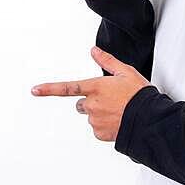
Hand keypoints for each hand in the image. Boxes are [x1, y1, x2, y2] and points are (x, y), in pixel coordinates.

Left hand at [30, 46, 150, 141]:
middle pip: (81, 104)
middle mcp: (91, 104)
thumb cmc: (139, 95)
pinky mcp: (100, 134)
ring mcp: (94, 120)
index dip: (49, 89)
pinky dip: (105, 126)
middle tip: (109, 101)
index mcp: (95, 87)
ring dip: (100, 114)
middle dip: (90, 102)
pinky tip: (118, 121)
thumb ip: (107, 61)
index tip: (35, 90)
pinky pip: (98, 130)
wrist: (149, 119)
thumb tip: (94, 51)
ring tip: (118, 111)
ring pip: (91, 116)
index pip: (67, 88)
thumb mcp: (126, 72)